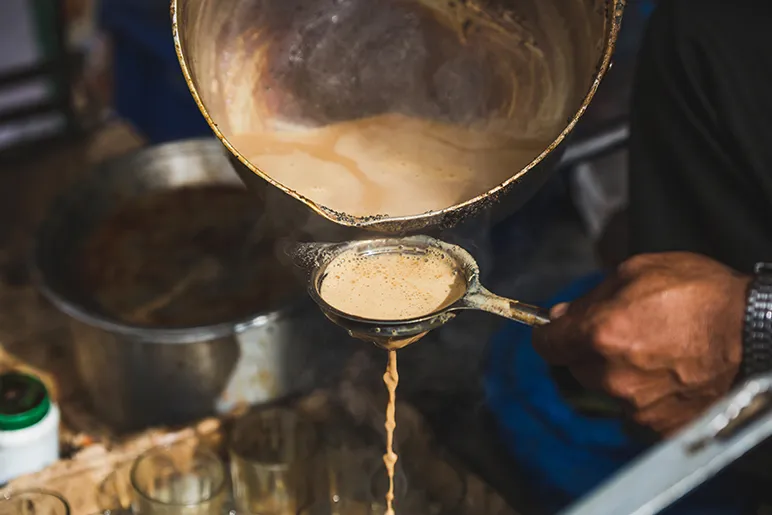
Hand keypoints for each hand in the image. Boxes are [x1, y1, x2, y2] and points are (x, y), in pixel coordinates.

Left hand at [532, 252, 749, 434]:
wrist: (758, 332)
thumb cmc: (703, 294)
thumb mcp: (639, 271)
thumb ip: (592, 296)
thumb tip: (561, 316)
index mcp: (601, 333)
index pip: (548, 345)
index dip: (549, 335)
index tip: (555, 331)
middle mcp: (612, 374)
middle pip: (577, 367)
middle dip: (589, 350)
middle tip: (624, 332)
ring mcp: (637, 405)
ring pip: (607, 389)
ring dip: (619, 373)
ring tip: (657, 352)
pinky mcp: (661, 425)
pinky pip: (636, 410)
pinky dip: (646, 395)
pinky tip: (670, 374)